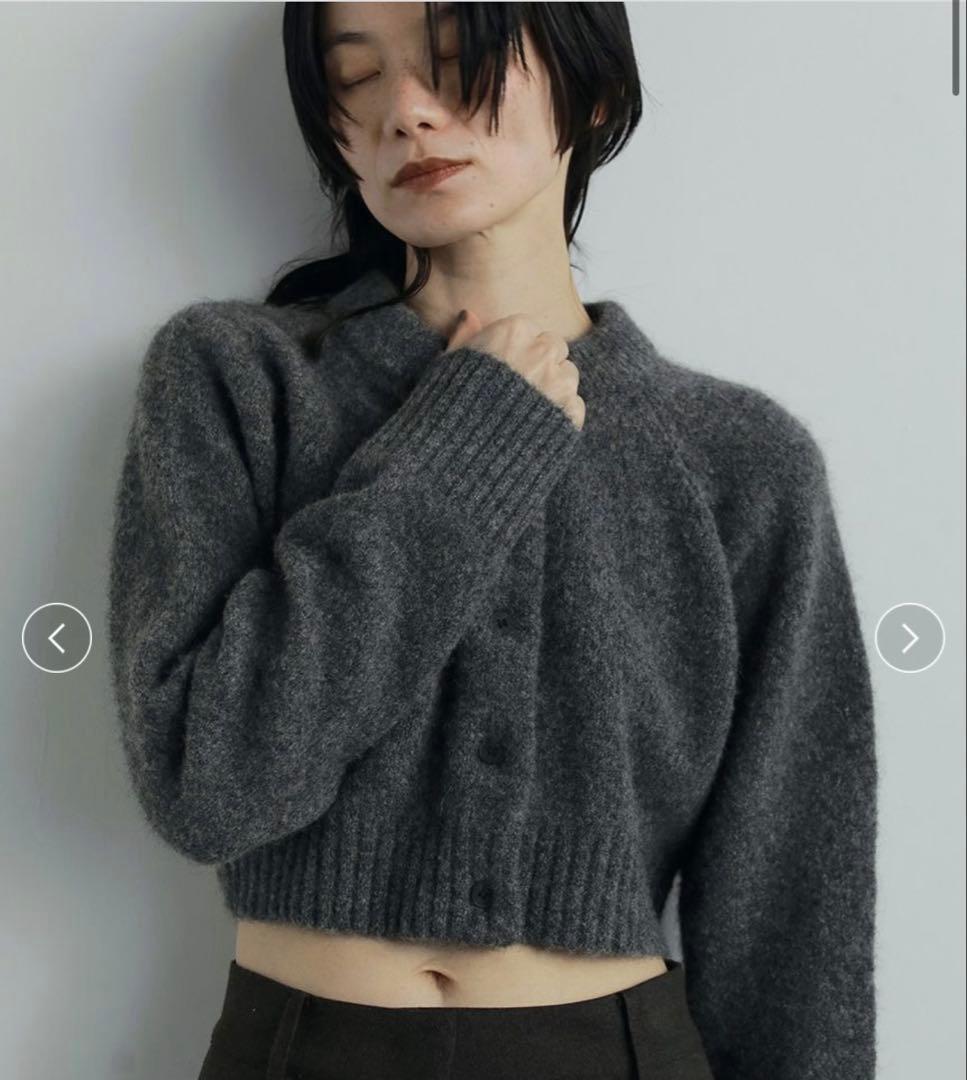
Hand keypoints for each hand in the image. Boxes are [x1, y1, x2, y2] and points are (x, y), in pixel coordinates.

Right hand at [445, 309, 584, 430]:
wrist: (463, 452)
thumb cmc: (450, 407)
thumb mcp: (448, 366)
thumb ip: (463, 337)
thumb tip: (469, 316)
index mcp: (512, 332)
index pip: (531, 330)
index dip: (519, 349)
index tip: (508, 366)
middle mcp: (540, 352)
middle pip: (555, 348)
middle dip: (542, 364)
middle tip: (522, 387)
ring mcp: (558, 382)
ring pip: (568, 375)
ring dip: (555, 388)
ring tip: (529, 409)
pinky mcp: (569, 411)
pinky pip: (574, 405)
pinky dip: (561, 415)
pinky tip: (537, 427)